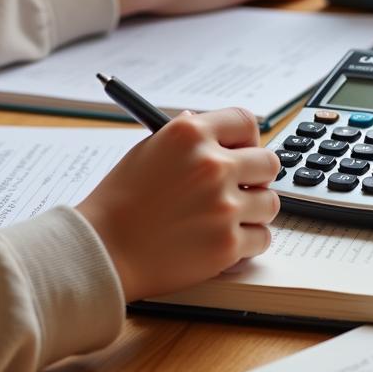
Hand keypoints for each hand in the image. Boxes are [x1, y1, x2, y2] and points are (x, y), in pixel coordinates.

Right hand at [76, 108, 280, 300]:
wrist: (103, 250)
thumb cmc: (120, 201)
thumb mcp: (148, 151)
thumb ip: (185, 138)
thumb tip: (208, 124)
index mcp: (190, 134)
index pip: (245, 121)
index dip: (247, 139)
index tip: (243, 151)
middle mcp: (211, 164)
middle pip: (268, 162)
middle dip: (257, 176)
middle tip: (241, 188)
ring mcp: (223, 206)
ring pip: (270, 202)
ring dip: (254, 211)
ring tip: (228, 217)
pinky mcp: (227, 244)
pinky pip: (262, 238)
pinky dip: (247, 242)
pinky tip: (224, 239)